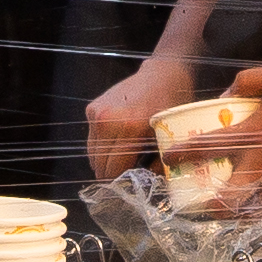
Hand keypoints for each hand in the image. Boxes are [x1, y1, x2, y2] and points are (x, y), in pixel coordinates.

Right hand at [83, 50, 191, 179]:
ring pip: (92, 154)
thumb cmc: (170, 104)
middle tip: (126, 177)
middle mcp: (107, 120)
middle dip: (112, 175)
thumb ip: (159, 163)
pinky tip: (117, 144)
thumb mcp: (169, 136)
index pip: (114, 170)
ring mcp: (97, 114)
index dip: (121, 184)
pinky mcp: (91, 109)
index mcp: (129, 128)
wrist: (161, 74)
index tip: (129, 187)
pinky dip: (102, 147)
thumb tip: (150, 185)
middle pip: (100, 165)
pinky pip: (91, 140)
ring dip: (105, 162)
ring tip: (122, 161)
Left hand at [190, 61, 261, 204]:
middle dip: (207, 207)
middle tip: (199, 204)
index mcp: (256, 133)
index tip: (169, 159)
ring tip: (226, 213)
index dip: (183, 154)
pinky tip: (259, 212)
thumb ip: (247, 80)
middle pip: (225, 200)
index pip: (209, 146)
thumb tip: (222, 97)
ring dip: (235, 215)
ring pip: (250, 214)